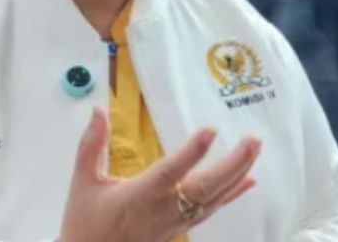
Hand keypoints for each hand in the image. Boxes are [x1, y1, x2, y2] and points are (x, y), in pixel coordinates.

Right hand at [59, 109, 259, 241]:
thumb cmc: (86, 223)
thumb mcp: (82, 181)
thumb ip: (91, 145)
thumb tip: (98, 110)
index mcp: (137, 197)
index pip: (169, 172)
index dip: (190, 153)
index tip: (210, 130)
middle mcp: (162, 210)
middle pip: (205, 188)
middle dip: (232, 164)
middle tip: (253, 139)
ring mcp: (175, 221)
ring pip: (213, 198)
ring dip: (237, 173)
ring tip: (254, 148)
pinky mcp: (180, 227)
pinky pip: (212, 210)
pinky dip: (232, 194)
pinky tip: (249, 180)